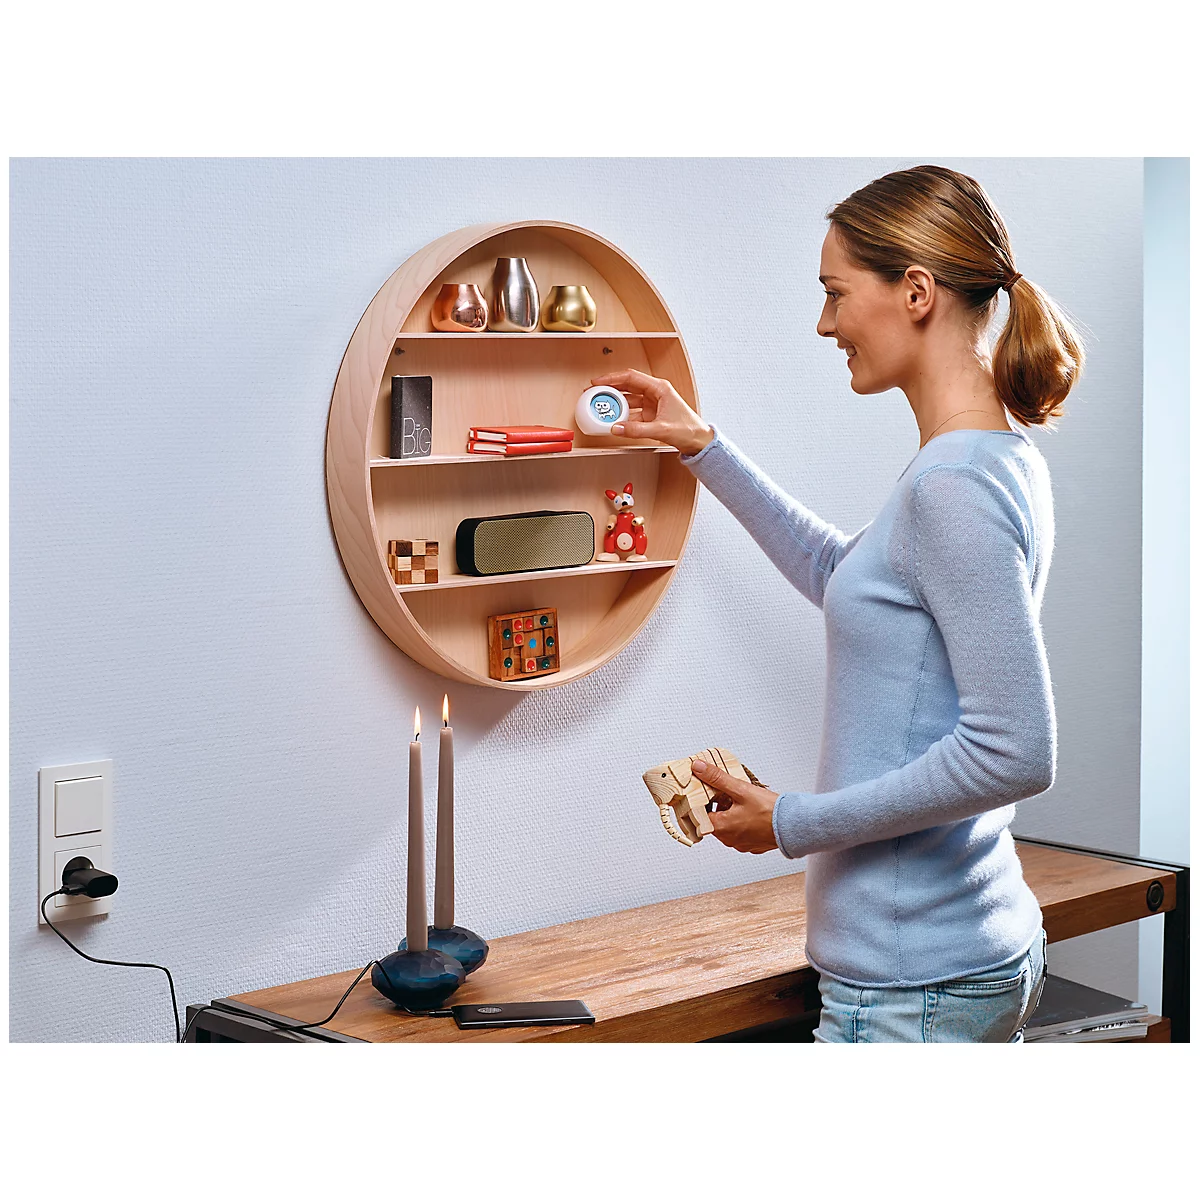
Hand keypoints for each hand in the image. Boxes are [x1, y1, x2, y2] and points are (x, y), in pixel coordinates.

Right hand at [589, 368, 713, 455]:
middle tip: (594, 391)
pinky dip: (622, 415)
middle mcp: (655, 393)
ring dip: (615, 402)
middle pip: (627, 385)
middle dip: (610, 388)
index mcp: (660, 388)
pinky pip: (632, 412)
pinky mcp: (651, 414)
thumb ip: (637, 430)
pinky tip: (614, 419)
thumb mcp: (661, 429)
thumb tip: (617, 428)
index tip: (598, 382)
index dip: (612, 378)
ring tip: (601, 405)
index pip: (631, 377)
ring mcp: (652, 403)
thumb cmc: (689, 429)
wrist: (699, 441)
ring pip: (628, 398)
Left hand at [692, 759, 779, 853]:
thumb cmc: (769, 811)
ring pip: (728, 826)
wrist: (794, 825)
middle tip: (727, 793)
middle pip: (714, 820)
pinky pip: (741, 831)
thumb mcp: (740, 790)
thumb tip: (699, 768)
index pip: (699, 814)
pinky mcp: (753, 844)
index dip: (702, 802)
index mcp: (721, 828)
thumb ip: (717, 778)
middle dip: (718, 805)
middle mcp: (729, 839)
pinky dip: (743, 821)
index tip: (707, 792)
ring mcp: (741, 844)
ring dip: (731, 813)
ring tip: (741, 800)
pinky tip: (751, 811)